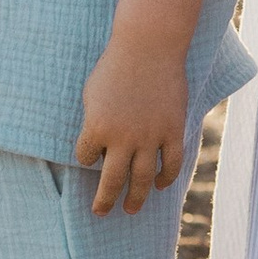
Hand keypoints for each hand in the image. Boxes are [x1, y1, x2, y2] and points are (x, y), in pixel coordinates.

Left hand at [74, 33, 190, 216]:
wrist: (148, 46)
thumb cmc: (114, 67)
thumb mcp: (92, 94)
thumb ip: (95, 123)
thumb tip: (100, 149)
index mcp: (96, 128)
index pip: (85, 157)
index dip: (87, 156)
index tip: (92, 152)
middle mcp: (122, 138)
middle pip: (112, 181)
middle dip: (104, 201)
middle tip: (101, 212)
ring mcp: (150, 136)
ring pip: (142, 179)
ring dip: (136, 198)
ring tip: (131, 209)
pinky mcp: (172, 130)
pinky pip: (171, 163)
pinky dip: (165, 177)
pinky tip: (159, 184)